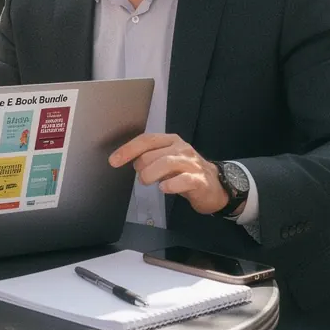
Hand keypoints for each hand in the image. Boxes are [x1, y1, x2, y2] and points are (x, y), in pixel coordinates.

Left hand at [109, 133, 231, 215]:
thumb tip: (127, 161)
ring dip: (151, 175)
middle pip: (153, 154)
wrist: (216, 186)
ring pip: (166, 163)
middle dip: (141, 168)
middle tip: (142, 178)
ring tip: (148, 182)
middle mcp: (182, 149)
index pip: (146, 140)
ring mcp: (192, 164)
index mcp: (171, 141)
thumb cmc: (185, 172)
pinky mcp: (200, 181)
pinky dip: (170, 185)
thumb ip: (149, 158)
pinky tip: (163, 188)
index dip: (128, 150)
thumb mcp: (166, 161)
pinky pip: (183, 180)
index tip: (113, 161)